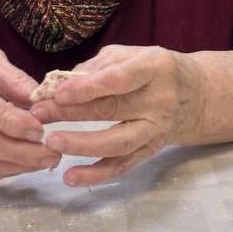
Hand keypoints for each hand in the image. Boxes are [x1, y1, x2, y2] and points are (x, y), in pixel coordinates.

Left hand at [30, 45, 205, 186]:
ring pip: (118, 143)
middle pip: (113, 110)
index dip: (88, 87)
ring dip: (82, 145)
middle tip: (39, 115)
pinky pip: (123, 166)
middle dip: (72, 113)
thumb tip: (59, 84)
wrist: (194, 93)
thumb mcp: (131, 54)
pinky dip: (97, 175)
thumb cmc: (153, 69)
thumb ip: (97, 67)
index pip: (120, 79)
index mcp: (155, 68)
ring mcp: (158, 129)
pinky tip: (71, 177)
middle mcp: (160, 100)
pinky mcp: (152, 151)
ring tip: (52, 143)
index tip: (59, 93)